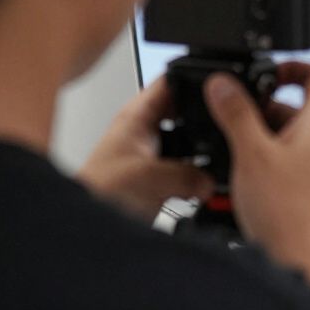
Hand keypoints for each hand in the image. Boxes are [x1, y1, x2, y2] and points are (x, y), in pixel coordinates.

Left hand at [79, 76, 212, 222]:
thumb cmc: (96, 194)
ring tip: (219, 160)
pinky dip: (199, 178)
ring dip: (204, 154)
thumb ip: (185, 174)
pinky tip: (207, 186)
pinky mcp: (159, 179)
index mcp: (137, 117)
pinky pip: (189, 171)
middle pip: (187, 112)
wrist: (84, 230)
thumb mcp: (147, 177)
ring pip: (191, 144)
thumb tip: (211, 179)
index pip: (170, 82)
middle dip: (207, 120)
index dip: (195, 79)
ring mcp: (154, 155)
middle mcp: (147, 132)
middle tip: (226, 129)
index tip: (221, 88)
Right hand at [204, 63, 309, 267]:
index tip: (268, 72)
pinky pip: (291, 163)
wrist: (304, 261)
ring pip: (292, 137)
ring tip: (236, 152)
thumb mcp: (251, 154)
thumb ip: (236, 114)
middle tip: (236, 118)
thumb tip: (223, 84)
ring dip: (263, 137)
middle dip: (265, 109)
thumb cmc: (288, 213)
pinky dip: (268, 161)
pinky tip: (244, 179)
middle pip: (299, 108)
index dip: (294, 66)